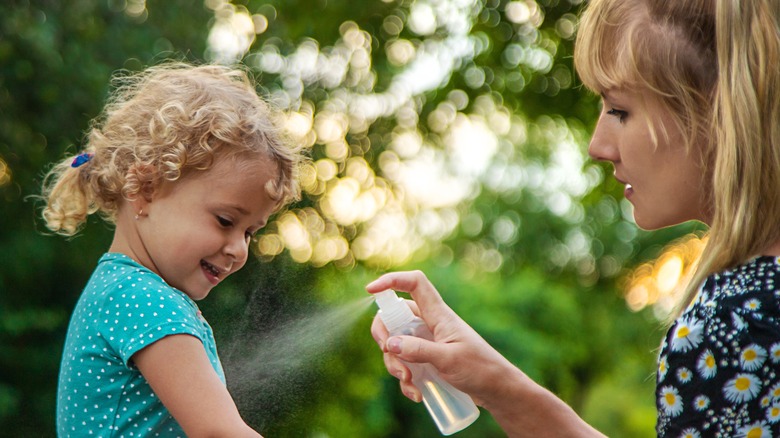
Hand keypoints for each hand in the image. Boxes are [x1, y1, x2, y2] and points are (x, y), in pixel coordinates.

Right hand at [367, 271, 606, 437]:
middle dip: (384, 338)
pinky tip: (417, 394)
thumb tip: (389, 343)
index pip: (414, 284)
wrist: (497, 391)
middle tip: (388, 354)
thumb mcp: (448, 360)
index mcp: (438, 315)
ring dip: (395, 365)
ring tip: (410, 384)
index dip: (392, 280)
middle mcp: (429, 325)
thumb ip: (418, 350)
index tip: (371, 290)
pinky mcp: (426, 361)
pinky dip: (405, 380)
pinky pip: (404, 365)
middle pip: (394, 318)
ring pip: (395, 346)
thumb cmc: (480, 369)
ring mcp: (426, 343)